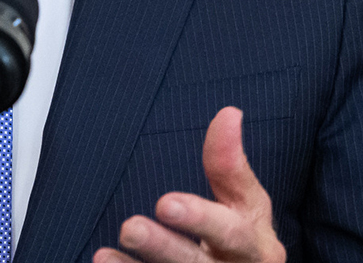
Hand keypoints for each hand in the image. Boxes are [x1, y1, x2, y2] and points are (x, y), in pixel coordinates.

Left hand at [95, 107, 284, 262]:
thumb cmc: (244, 242)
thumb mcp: (248, 206)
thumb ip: (231, 167)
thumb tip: (228, 113)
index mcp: (257, 247)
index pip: (232, 233)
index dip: (201, 220)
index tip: (165, 203)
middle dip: (164, 248)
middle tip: (130, 227)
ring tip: (105, 254)